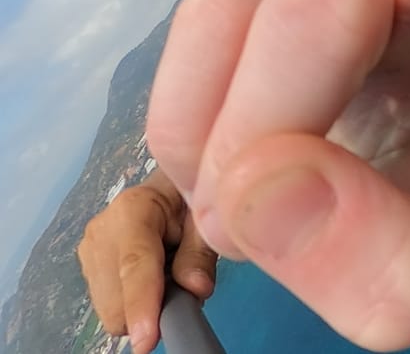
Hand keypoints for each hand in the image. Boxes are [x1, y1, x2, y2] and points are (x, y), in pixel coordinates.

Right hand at [77, 169, 216, 353]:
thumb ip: (199, 251)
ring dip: (142, 304)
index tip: (147, 341)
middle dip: (151, 307)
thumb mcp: (204, 217)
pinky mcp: (89, 267)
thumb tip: (195, 290)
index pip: (135, 266)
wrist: (169, 187)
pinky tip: (152, 276)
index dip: (141, 305)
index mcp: (133, 208)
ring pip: (110, 309)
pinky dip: (134, 301)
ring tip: (168, 271)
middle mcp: (102, 230)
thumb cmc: (190, 198)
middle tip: (184, 282)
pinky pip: (110, 305)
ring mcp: (90, 250)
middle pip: (116, 298)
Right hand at [146, 0, 409, 350]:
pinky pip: (211, 60)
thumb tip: (286, 192)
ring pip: (306, 14)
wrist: (275, 205)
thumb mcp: (404, 275)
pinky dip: (205, 129)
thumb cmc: (382, 217)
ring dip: (269, 129)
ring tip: (274, 181)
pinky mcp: (248, 1)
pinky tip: (229, 144)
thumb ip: (388, 265)